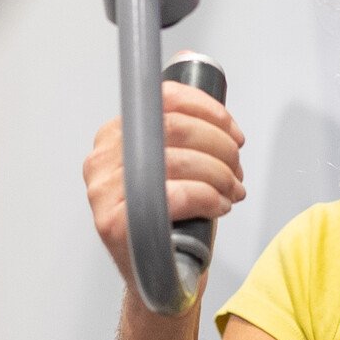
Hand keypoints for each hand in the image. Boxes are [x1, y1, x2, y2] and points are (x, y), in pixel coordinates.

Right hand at [85, 73, 245, 293]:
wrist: (160, 282)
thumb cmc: (173, 223)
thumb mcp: (176, 166)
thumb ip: (179, 121)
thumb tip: (186, 58)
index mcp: (114, 138)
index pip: (160, 100)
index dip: (207, 109)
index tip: (234, 131)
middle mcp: (101, 160)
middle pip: (173, 128)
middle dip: (220, 145)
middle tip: (238, 168)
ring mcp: (104, 192)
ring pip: (177, 160)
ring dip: (219, 174)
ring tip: (233, 190)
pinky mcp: (115, 223)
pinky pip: (173, 194)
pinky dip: (207, 197)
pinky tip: (219, 206)